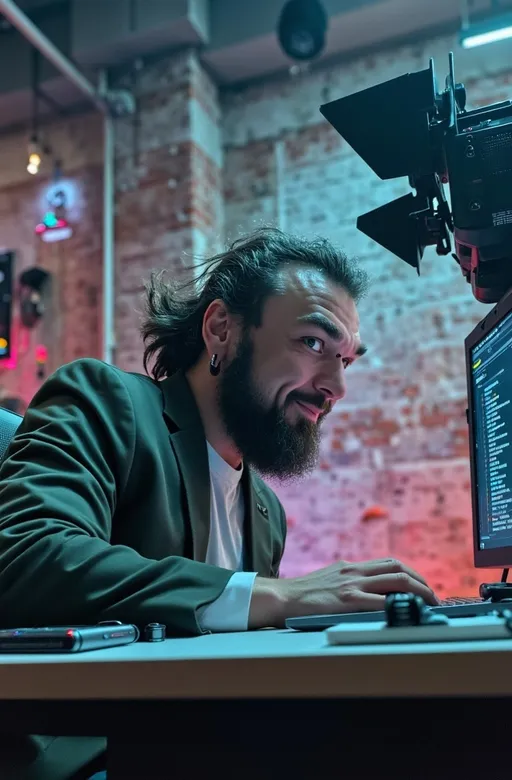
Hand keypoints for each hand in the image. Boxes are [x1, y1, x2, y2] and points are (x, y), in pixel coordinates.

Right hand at [249, 558, 438, 628]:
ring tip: (428, 604)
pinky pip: (378, 601)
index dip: (411, 573)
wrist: (282, 597)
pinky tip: (406, 613)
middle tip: (432, 597)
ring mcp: (351, 585)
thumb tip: (371, 592)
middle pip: (397, 569)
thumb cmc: (304, 593)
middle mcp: (354, 572)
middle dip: (420, 581)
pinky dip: (397, 606)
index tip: (422, 585)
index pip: (389, 563)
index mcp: (351, 567)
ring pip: (394, 581)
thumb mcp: (330, 579)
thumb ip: (349, 581)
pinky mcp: (346, 600)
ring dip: (417, 592)